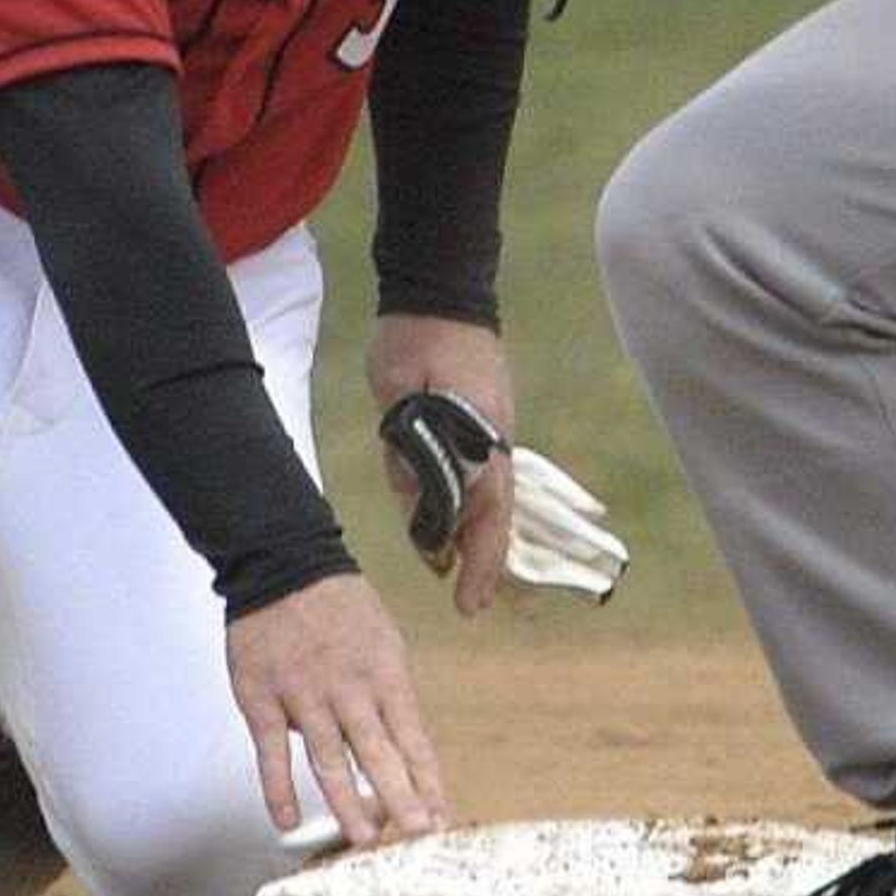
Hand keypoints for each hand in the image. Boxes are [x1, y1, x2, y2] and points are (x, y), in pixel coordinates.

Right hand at [224, 572, 447, 848]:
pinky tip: (286, 821)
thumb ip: (390, 695)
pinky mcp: (262, 699)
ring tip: (363, 839)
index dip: (427, 780)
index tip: (439, 816)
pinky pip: (270, 752)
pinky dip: (277, 788)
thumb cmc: (339, 606)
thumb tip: (400, 748)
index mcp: (385, 674)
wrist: (282, 563)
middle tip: (414, 834)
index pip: (412, 737)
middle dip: (399, 797)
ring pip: (328, 758)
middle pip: (377, 752)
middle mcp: (348, 689)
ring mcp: (303, 696)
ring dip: (346, 801)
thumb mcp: (384, 640)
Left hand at [370, 314, 518, 615]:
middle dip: (483, 559)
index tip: (471, 604)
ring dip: (467, 532)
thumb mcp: (401, 390)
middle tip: (470, 603)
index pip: (489, 512)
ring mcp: (488, 429)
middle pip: (493, 513)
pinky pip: (473, 473)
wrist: (441, 290)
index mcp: (481, 435)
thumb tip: (417, 497)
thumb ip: (409, 445)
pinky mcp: (477, 420)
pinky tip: (439, 521)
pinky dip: (460, 502)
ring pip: (482, 496)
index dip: (482, 563)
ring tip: (448, 569)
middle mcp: (493, 439)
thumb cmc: (416, 337)